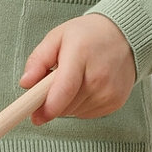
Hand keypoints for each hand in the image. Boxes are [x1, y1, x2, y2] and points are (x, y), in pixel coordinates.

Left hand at [20, 14, 135, 123]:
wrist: (125, 35)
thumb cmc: (88, 35)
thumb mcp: (57, 37)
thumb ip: (38, 59)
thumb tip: (25, 83)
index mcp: (81, 55)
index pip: (64, 90)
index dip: (47, 108)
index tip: (35, 116)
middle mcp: (99, 76)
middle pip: (65, 105)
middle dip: (51, 101)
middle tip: (51, 84)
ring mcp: (110, 92)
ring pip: (74, 112)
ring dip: (66, 103)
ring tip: (74, 79)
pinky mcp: (116, 102)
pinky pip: (87, 113)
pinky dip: (80, 105)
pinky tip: (86, 86)